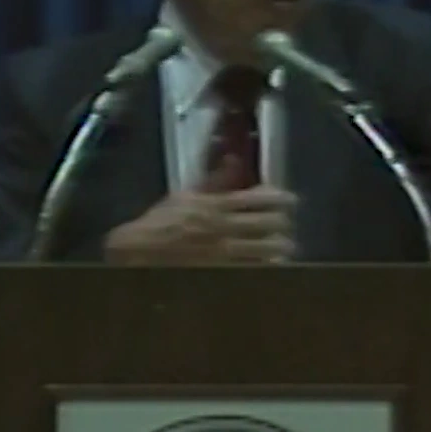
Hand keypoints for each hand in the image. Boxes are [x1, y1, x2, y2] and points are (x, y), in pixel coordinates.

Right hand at [103, 171, 296, 264]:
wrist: (139, 251)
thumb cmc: (161, 221)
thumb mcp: (185, 195)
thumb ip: (215, 179)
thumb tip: (234, 158)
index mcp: (215, 205)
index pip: (258, 199)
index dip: (280, 199)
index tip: (291, 200)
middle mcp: (224, 228)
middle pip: (268, 224)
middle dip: (284, 223)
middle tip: (289, 224)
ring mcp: (224, 253)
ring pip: (266, 249)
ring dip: (281, 247)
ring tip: (287, 246)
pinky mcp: (221, 273)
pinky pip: (253, 270)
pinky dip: (267, 267)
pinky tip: (273, 266)